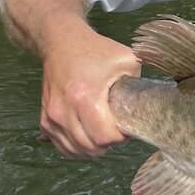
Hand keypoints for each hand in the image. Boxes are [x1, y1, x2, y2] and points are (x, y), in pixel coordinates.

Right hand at [39, 23, 139, 157]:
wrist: (62, 43)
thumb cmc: (95, 50)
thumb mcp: (126, 60)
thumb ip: (138, 83)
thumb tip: (149, 103)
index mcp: (85, 97)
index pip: (104, 137)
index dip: (120, 137)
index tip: (127, 127)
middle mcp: (64, 111)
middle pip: (90, 147)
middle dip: (108, 143)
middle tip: (117, 130)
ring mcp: (51, 117)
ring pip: (74, 150)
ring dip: (92, 148)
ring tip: (104, 133)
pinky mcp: (45, 120)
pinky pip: (61, 145)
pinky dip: (76, 147)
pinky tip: (88, 137)